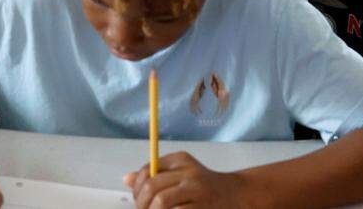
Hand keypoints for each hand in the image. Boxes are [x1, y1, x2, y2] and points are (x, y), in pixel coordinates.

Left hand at [124, 152, 248, 208]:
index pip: (148, 170)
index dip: (137, 188)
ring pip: (161, 201)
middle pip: (152, 186)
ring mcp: (196, 190)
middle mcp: (189, 171)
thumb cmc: (202, 187)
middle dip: (141, 202)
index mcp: (180, 159)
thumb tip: (126, 179)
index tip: (138, 199)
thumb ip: (155, 176)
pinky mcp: (201, 207)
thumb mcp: (180, 173)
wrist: (235, 195)